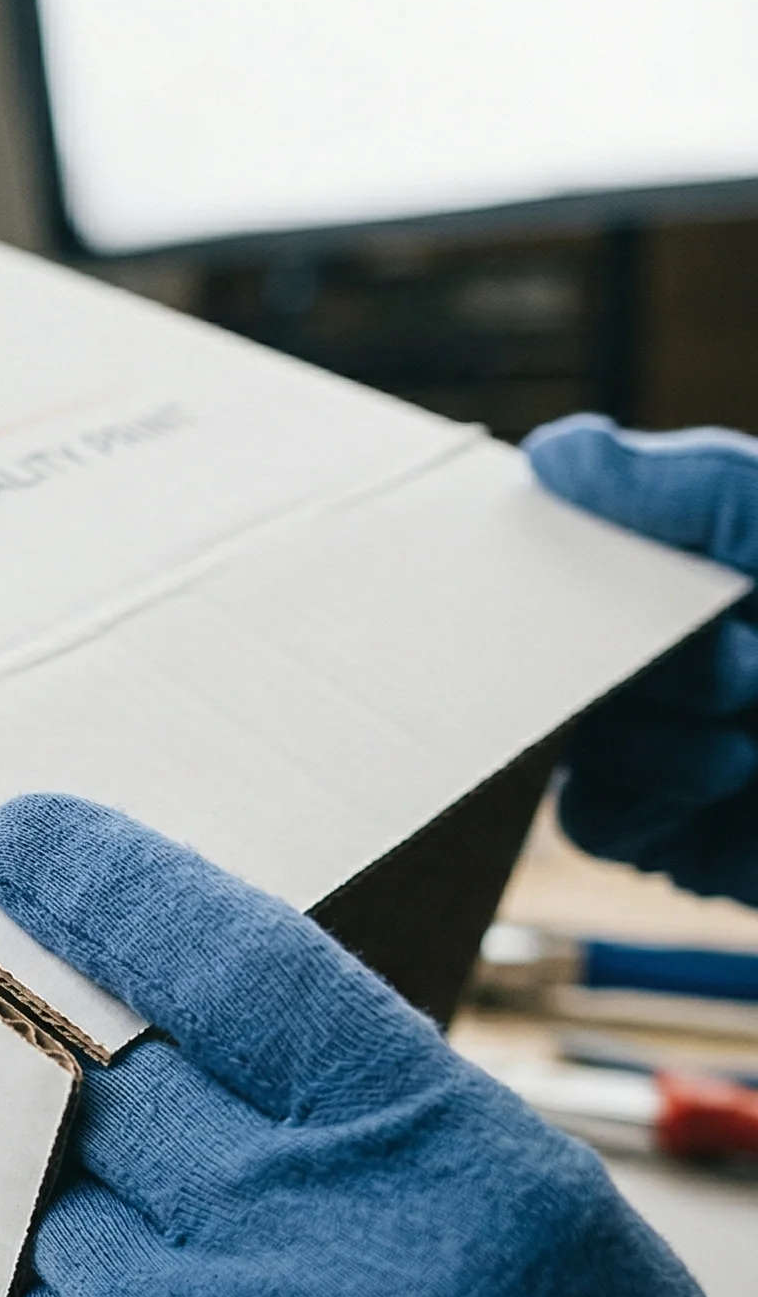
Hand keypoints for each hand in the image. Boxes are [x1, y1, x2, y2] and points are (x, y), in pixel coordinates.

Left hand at [0, 792, 757, 1296]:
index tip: (18, 836)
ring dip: (114, 1237)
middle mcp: (329, 1241)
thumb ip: (344, 1095)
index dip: (110, 884)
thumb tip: (143, 997)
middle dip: (120, 1111)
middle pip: (118, 1092)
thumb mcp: (507, 1187)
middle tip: (177, 1159)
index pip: (234, 962)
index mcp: (438, 1143)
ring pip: (69, 1219)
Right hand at [526, 413, 757, 902]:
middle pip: (572, 646)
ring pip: (576, 734)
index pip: (603, 549)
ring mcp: (691, 758)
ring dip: (646, 727)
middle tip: (727, 645)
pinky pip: (595, 818)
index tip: (569, 543)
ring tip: (748, 725)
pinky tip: (728, 776)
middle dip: (627, 642)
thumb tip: (558, 451)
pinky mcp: (686, 845)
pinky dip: (642, 794)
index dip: (572, 545)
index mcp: (736, 583)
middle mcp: (705, 667)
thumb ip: (695, 486)